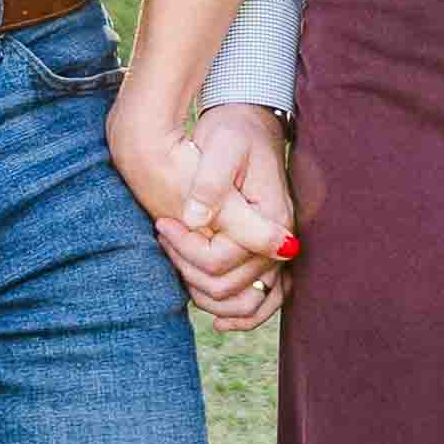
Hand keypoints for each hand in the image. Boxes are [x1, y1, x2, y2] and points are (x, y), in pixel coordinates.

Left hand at [112, 89, 297, 332]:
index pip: (220, 260)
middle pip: (229, 287)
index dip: (185, 249)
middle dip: (188, 269)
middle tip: (164, 238)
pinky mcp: (268, 253)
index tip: (163, 225)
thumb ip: (210, 185)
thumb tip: (194, 221)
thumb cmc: (234, 132)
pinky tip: (218, 319)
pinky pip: (263, 300)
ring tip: (178, 268)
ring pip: (246, 303)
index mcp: (271, 218)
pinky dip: (242, 315)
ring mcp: (276, 251)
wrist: (249, 124)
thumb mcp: (221, 147)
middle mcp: (280, 242)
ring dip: (208, 297)